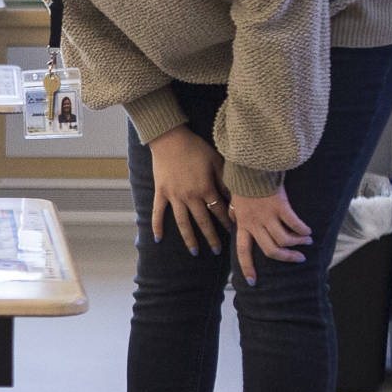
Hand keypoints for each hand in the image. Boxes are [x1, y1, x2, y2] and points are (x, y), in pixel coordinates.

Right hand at [146, 126, 227, 255]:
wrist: (170, 139)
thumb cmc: (195, 147)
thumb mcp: (216, 161)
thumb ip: (225, 181)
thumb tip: (234, 198)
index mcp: (205, 188)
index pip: (219, 210)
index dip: (227, 222)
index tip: (233, 232)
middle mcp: (190, 196)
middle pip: (202, 222)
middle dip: (211, 237)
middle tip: (217, 251)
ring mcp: (174, 196)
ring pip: (182, 222)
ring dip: (189, 238)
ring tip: (194, 252)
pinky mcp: (161, 192)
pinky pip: (158, 212)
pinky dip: (157, 226)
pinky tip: (158, 239)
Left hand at [229, 188, 312, 284]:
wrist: (251, 166)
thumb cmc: (243, 183)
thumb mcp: (234, 201)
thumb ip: (235, 213)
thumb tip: (233, 220)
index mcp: (242, 224)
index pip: (243, 251)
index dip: (248, 268)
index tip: (253, 282)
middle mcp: (255, 224)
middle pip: (270, 250)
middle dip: (286, 258)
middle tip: (298, 258)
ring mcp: (268, 216)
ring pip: (284, 240)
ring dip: (297, 243)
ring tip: (306, 241)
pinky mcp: (280, 206)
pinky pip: (294, 224)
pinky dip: (303, 230)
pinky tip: (308, 231)